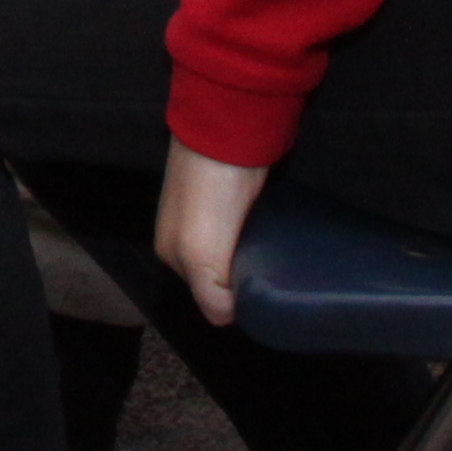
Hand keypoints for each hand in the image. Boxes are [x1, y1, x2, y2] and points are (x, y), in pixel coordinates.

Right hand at [157, 144, 272, 328]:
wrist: (225, 133)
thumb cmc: (210, 196)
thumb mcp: (200, 255)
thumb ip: (212, 294)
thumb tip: (231, 317)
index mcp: (171, 254)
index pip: (208, 296)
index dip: (233, 298)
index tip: (260, 291)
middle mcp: (186, 237)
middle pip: (223, 274)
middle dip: (244, 277)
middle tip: (273, 275)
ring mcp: (209, 215)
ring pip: (237, 253)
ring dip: (255, 256)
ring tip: (279, 257)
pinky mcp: (231, 197)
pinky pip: (248, 230)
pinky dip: (261, 236)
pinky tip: (274, 235)